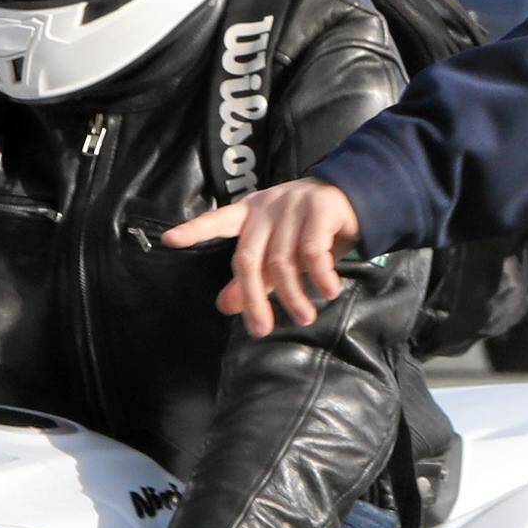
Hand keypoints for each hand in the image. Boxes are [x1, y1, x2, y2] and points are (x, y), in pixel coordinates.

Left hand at [164, 180, 360, 336]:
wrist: (358, 197)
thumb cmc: (312, 228)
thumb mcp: (280, 253)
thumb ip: (253, 278)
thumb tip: (224, 306)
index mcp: (251, 212)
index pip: (218, 221)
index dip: (194, 230)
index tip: (169, 240)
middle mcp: (268, 207)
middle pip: (248, 258)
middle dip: (254, 299)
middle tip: (261, 330)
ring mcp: (293, 205)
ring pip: (283, 261)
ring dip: (294, 296)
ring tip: (305, 317)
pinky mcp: (321, 208)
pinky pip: (313, 252)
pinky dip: (320, 277)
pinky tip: (328, 292)